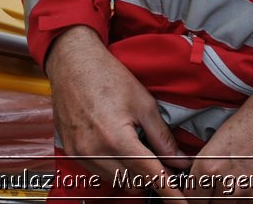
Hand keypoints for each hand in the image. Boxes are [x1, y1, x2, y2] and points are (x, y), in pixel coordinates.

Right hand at [46, 26, 188, 199]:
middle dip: (150, 177)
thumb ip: (162, 137)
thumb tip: (179, 160)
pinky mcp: (71, 152)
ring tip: (136, 147)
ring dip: (130, 173)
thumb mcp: (143, 103)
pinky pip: (98, 172)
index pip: (150, 175)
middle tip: (161, 162)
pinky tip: (117, 147)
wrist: (72, 62)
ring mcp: (80, 153)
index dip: (169, 191)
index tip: (181, 203)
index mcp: (116, 138)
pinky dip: (112, 167)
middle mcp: (95, 151)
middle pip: (133, 183)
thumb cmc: (106, 75)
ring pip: (115, 181)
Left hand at [185, 64, 252, 200]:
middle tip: (225, 183)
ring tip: (245, 181)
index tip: (200, 189)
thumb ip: (213, 158)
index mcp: (210, 164)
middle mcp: (228, 184)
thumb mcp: (225, 131)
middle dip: (214, 196)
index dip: (195, 191)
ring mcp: (252, 196)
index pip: (191, 194)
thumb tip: (205, 172)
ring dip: (234, 200)